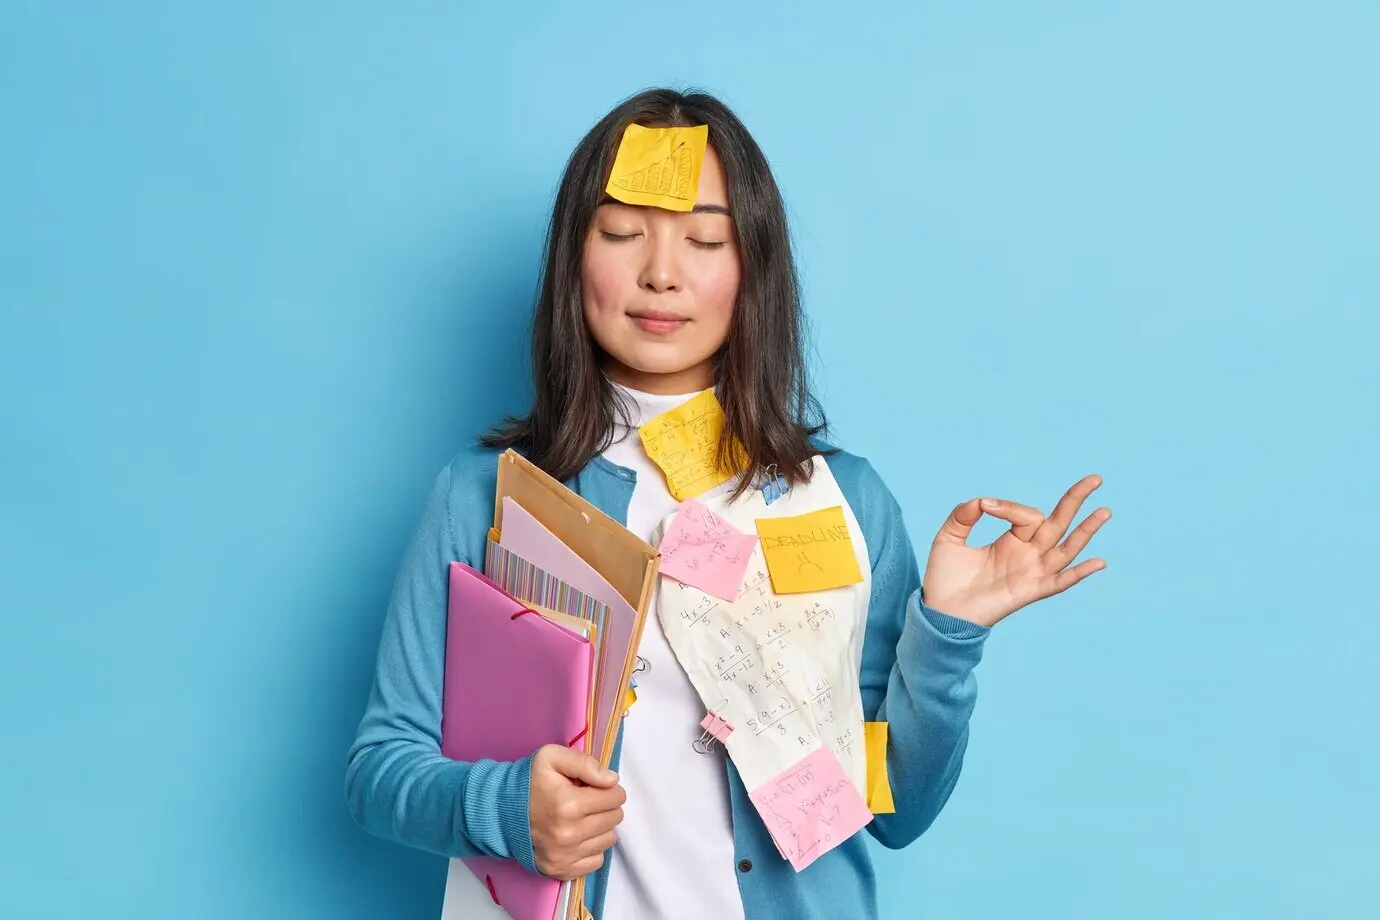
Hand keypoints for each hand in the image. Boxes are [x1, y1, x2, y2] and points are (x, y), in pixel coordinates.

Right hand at [528, 744, 625, 879]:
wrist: (499, 812)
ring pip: (608, 839)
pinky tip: (579, 836)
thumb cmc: (528, 782)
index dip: (610, 788)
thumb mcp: (552, 757)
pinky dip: (592, 848)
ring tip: (583, 818)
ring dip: (601, 827)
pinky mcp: (561, 870)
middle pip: (614, 819)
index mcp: (569, 804)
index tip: (596, 787)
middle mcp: (569, 834)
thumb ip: (585, 763)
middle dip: (606, 806)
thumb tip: (612, 780)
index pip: (615, 797)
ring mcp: (565, 855)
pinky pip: (596, 861)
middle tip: (589, 801)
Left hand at [922, 474, 1110, 627]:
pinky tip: (1099, 562)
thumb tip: (982, 501)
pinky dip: (1079, 574)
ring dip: (1086, 531)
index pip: (1026, 514)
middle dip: (1075, 500)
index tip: (985, 507)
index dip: (1009, 506)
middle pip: (1058, 523)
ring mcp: (1032, 573)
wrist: (940, 611)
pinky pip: (1060, 582)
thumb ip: (962, 515)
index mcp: (1011, 540)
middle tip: (1096, 478)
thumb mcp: (949, 538)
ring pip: (1066, 548)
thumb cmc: (944, 578)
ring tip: (1104, 510)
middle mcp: (1027, 554)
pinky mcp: (1030, 592)